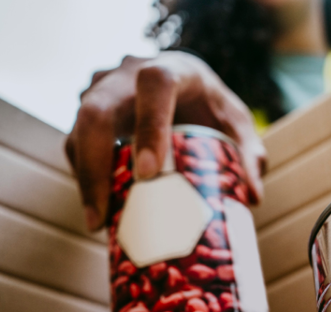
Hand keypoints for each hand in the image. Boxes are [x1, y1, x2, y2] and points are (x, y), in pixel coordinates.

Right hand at [65, 51, 266, 230]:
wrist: (184, 83)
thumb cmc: (212, 105)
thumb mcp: (236, 124)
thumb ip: (248, 154)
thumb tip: (253, 197)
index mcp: (172, 70)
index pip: (154, 85)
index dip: (149, 126)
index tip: (149, 173)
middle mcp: (129, 74)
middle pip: (97, 110)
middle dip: (96, 165)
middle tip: (103, 216)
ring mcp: (104, 89)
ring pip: (79, 128)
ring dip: (84, 176)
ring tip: (98, 221)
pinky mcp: (90, 109)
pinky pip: (77, 140)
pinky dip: (84, 173)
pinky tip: (98, 205)